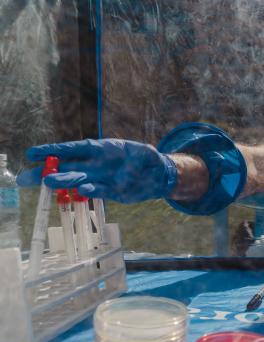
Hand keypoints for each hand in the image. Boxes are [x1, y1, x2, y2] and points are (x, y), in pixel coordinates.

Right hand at [17, 139, 176, 202]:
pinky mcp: (111, 192)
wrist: (158, 177)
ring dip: (64, 182)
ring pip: (79, 180)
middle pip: (69, 167)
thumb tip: (137, 159)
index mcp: (101, 149)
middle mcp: (98, 164)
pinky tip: (80, 190)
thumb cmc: (148, 159)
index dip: (54, 151)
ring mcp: (103, 179)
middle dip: (49, 171)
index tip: (33, 153)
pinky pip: (98, 192)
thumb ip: (142, 155)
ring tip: (47, 183)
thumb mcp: (147, 153)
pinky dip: (90, 191)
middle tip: (28, 178)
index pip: (74, 149)